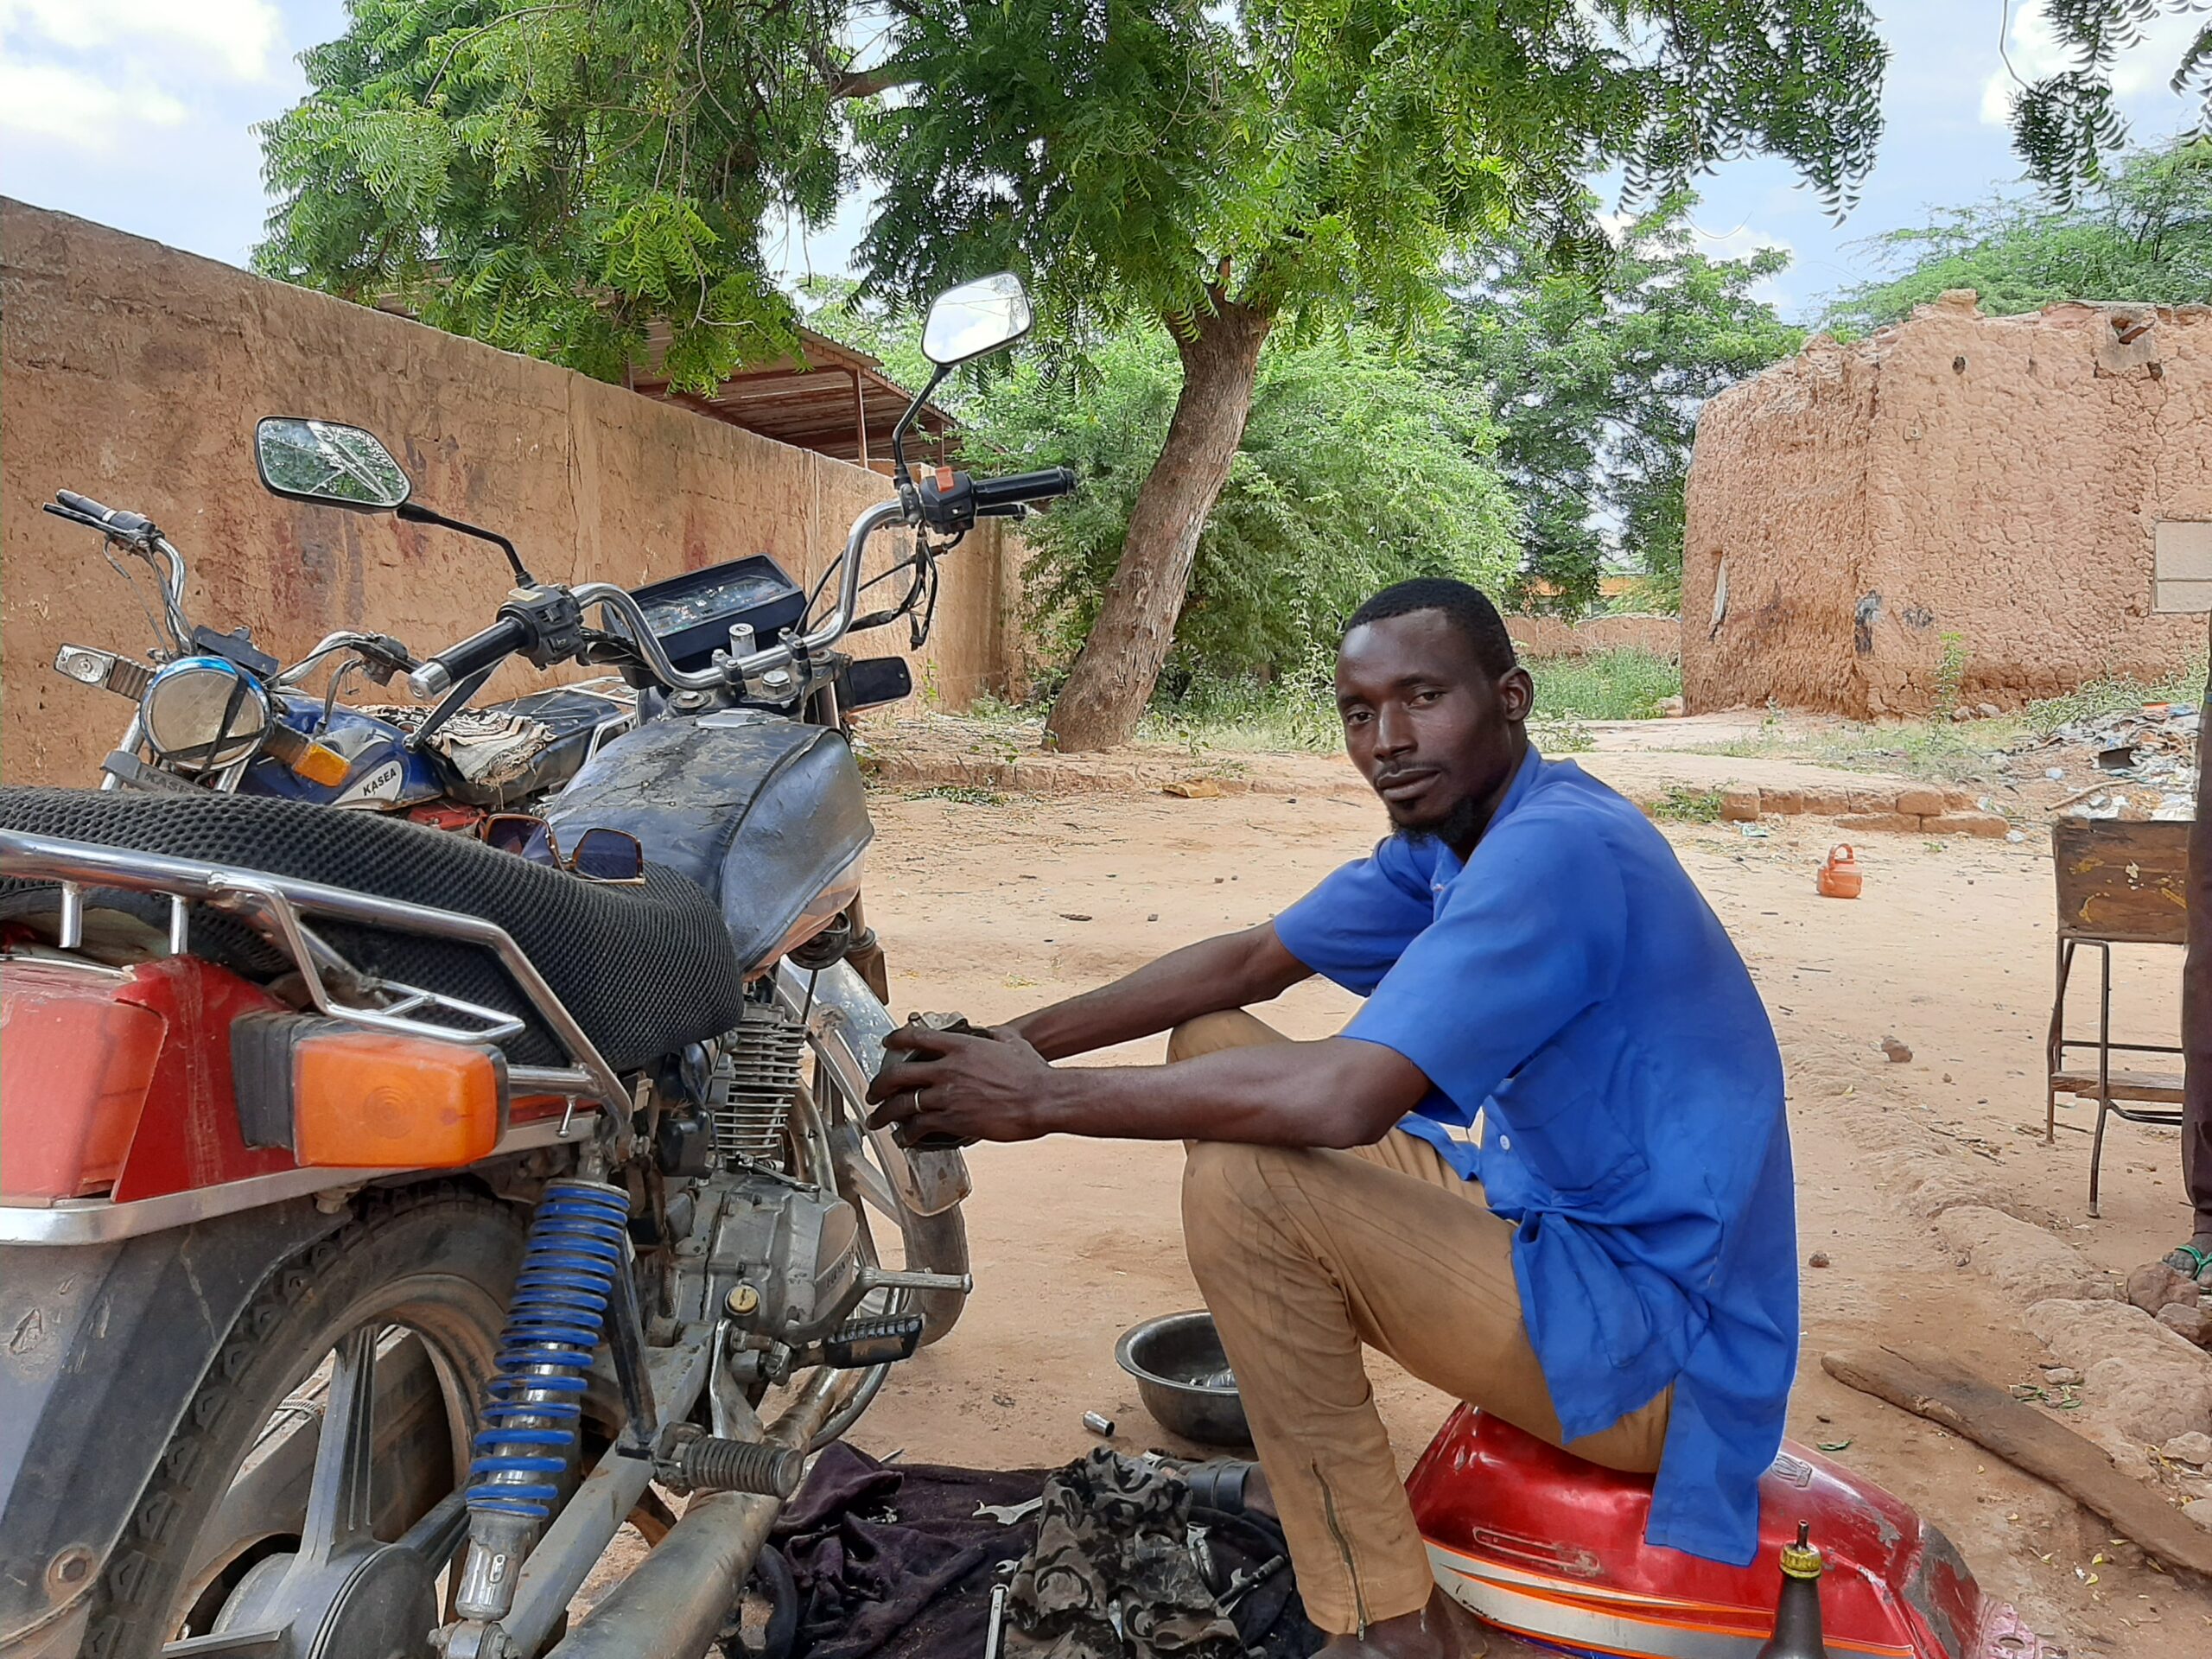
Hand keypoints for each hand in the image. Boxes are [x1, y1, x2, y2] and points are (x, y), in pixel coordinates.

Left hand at [866, 1024, 1056, 1144]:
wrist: (1042, 1099)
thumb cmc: (1032, 1072)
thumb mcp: (1012, 1042)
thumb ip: (995, 1035)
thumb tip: (991, 1032)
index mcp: (961, 1046)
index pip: (916, 1037)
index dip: (895, 1039)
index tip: (886, 1044)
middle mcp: (948, 1069)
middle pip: (898, 1075)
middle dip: (879, 1085)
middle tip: (872, 1093)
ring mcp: (949, 1095)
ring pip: (904, 1104)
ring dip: (885, 1114)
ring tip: (877, 1121)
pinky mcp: (954, 1120)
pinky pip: (920, 1127)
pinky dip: (908, 1134)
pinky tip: (905, 1139)